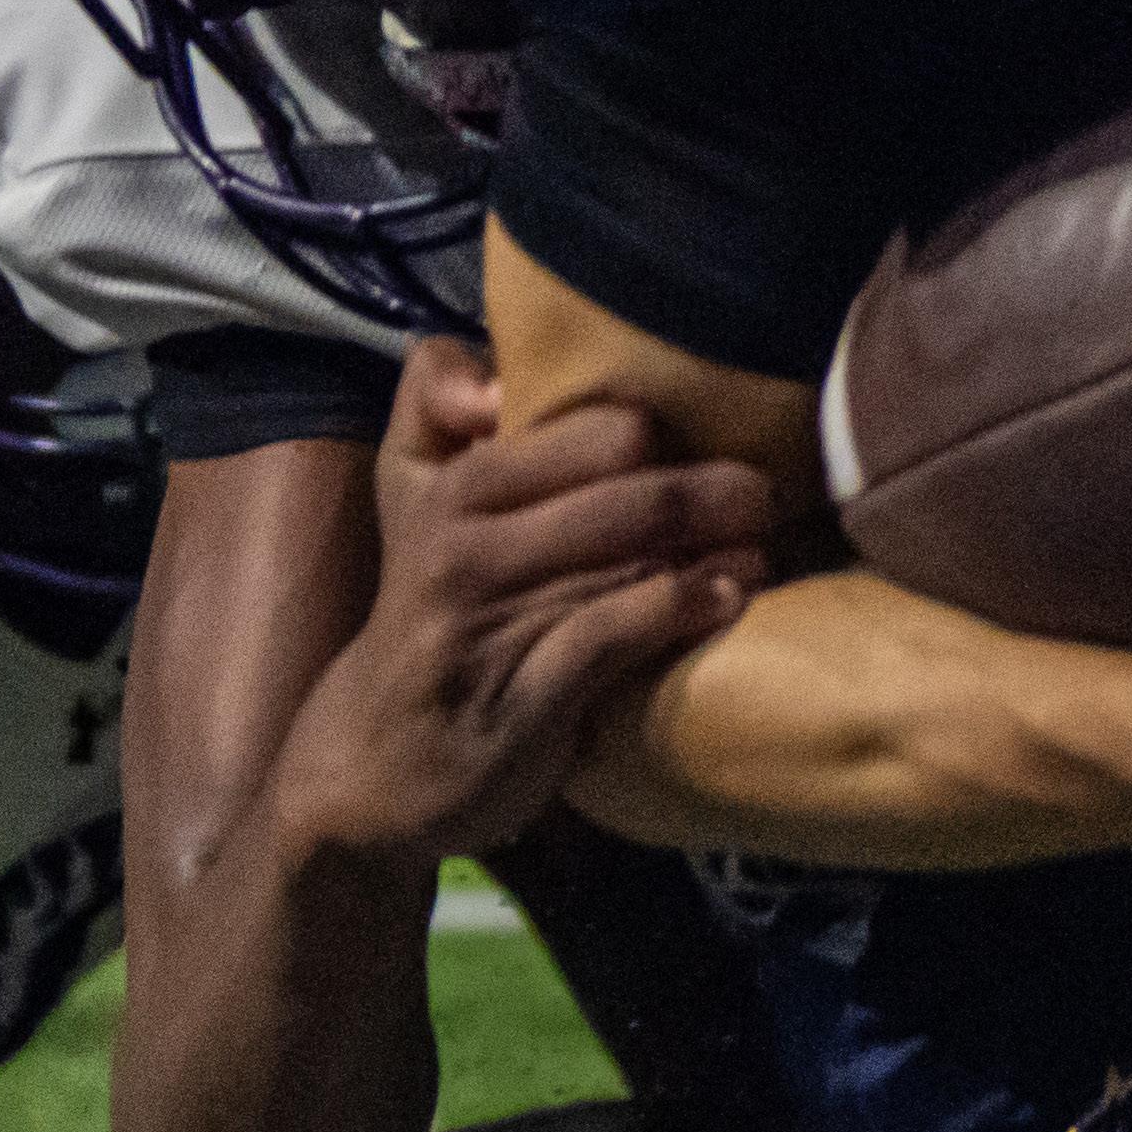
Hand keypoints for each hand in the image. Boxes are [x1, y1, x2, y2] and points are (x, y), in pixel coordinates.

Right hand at [278, 339, 774, 871]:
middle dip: (709, 489)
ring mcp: (487, 626)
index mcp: (451, 485)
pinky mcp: (516, 702)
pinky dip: (681, 612)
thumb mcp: (407, 492)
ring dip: (715, 551)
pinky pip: (612, 637)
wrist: (366, 761)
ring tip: (764, 546)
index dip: (658, 435)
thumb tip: (494, 370)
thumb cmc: (423, 609)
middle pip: (626, 491)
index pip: (592, 431)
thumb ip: (435, 400)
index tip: (703, 445)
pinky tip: (727, 601)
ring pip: (630, 562)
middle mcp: (463, 547)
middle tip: (763, 497)